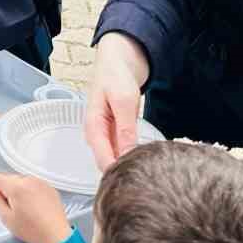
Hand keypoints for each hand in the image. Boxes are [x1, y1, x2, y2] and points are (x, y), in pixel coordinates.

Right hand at [0, 164, 72, 242]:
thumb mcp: (7, 219)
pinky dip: (29, 194)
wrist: (56, 237)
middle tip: (10, 209)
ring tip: (25, 212)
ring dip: (18, 192)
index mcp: (16, 187)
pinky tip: (34, 209)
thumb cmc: (32, 230)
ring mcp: (41, 183)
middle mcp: (29, 180)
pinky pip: (33, 186)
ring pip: (21, 183)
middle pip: (9, 180)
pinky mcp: (49, 188)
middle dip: (6, 190)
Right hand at [84, 33, 150, 169]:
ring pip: (116, 158)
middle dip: (124, 173)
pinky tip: (145, 160)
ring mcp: (107, 134)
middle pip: (108, 163)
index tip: (136, 182)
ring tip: (148, 174)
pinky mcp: (117, 132)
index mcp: (93, 127)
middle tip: (147, 181)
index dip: (118, 174)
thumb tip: (127, 155)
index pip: (103, 161)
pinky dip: (133, 155)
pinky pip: (123, 150)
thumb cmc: (116, 75)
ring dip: (129, 165)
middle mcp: (97, 134)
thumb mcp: (123, 102)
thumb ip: (125, 130)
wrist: (118, 59)